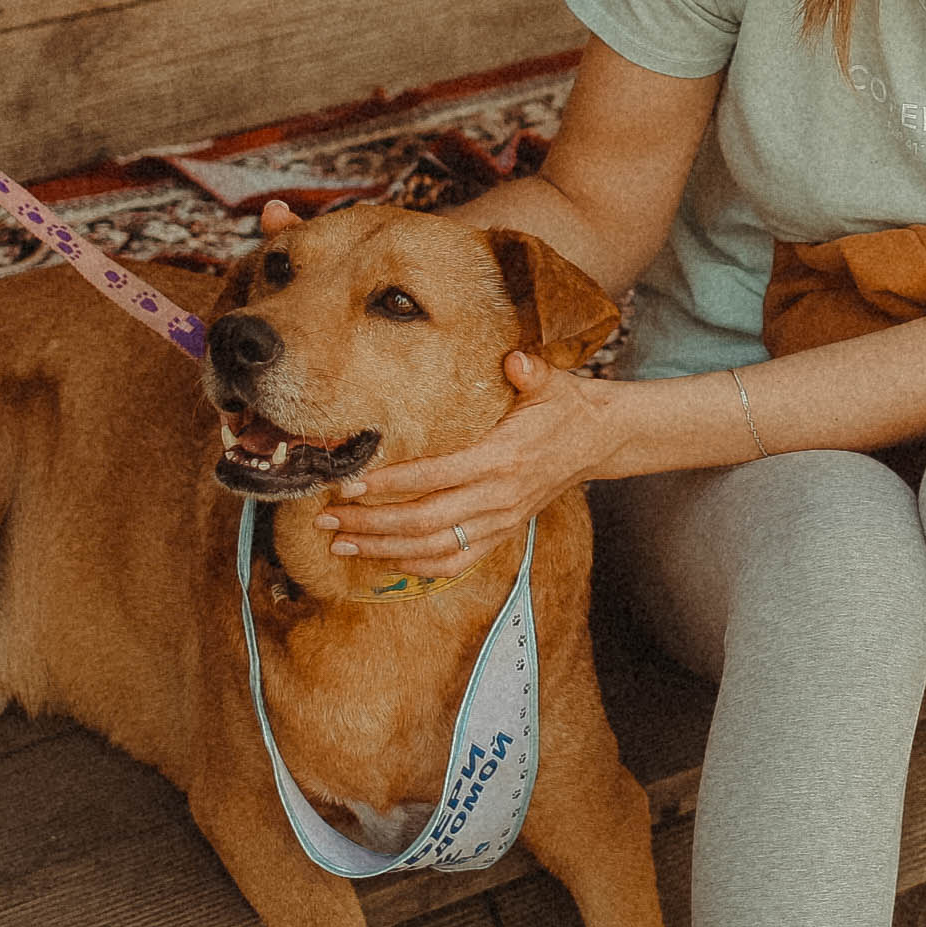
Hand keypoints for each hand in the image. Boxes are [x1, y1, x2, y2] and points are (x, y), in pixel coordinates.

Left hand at [323, 348, 622, 571]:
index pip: (435, 477)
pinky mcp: (502, 533)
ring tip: (340, 544)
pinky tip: (385, 561)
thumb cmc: (565, 407)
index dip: (390, 484)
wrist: (598, 441)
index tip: (349, 484)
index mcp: (503, 458)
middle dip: (371, 524)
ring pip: (433, 548)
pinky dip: (418, 567)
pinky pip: (456, 561)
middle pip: (424, 521)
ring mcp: (500, 521)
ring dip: (383, 550)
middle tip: (327, 519)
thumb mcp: (551, 382)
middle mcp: (499, 497)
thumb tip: (514, 358)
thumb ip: (530, 371)